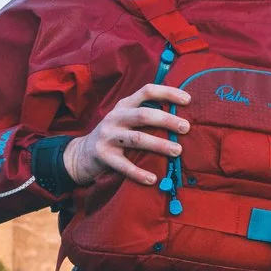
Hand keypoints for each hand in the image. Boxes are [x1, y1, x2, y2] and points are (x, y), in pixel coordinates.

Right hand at [64, 84, 189, 186]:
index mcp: (124, 105)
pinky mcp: (103, 155)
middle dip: (167, 120)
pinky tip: (153, 179)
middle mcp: (115, 117)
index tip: (188, 99)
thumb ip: (147, 114)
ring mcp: (108, 136)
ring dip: (159, 144)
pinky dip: (139, 173)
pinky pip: (124, 165)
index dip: (168, 92)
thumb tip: (183, 117)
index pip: (147, 91)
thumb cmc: (116, 134)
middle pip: (144, 115)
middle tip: (186, 128)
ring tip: (177, 151)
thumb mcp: (127, 119)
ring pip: (137, 139)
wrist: (82, 153)